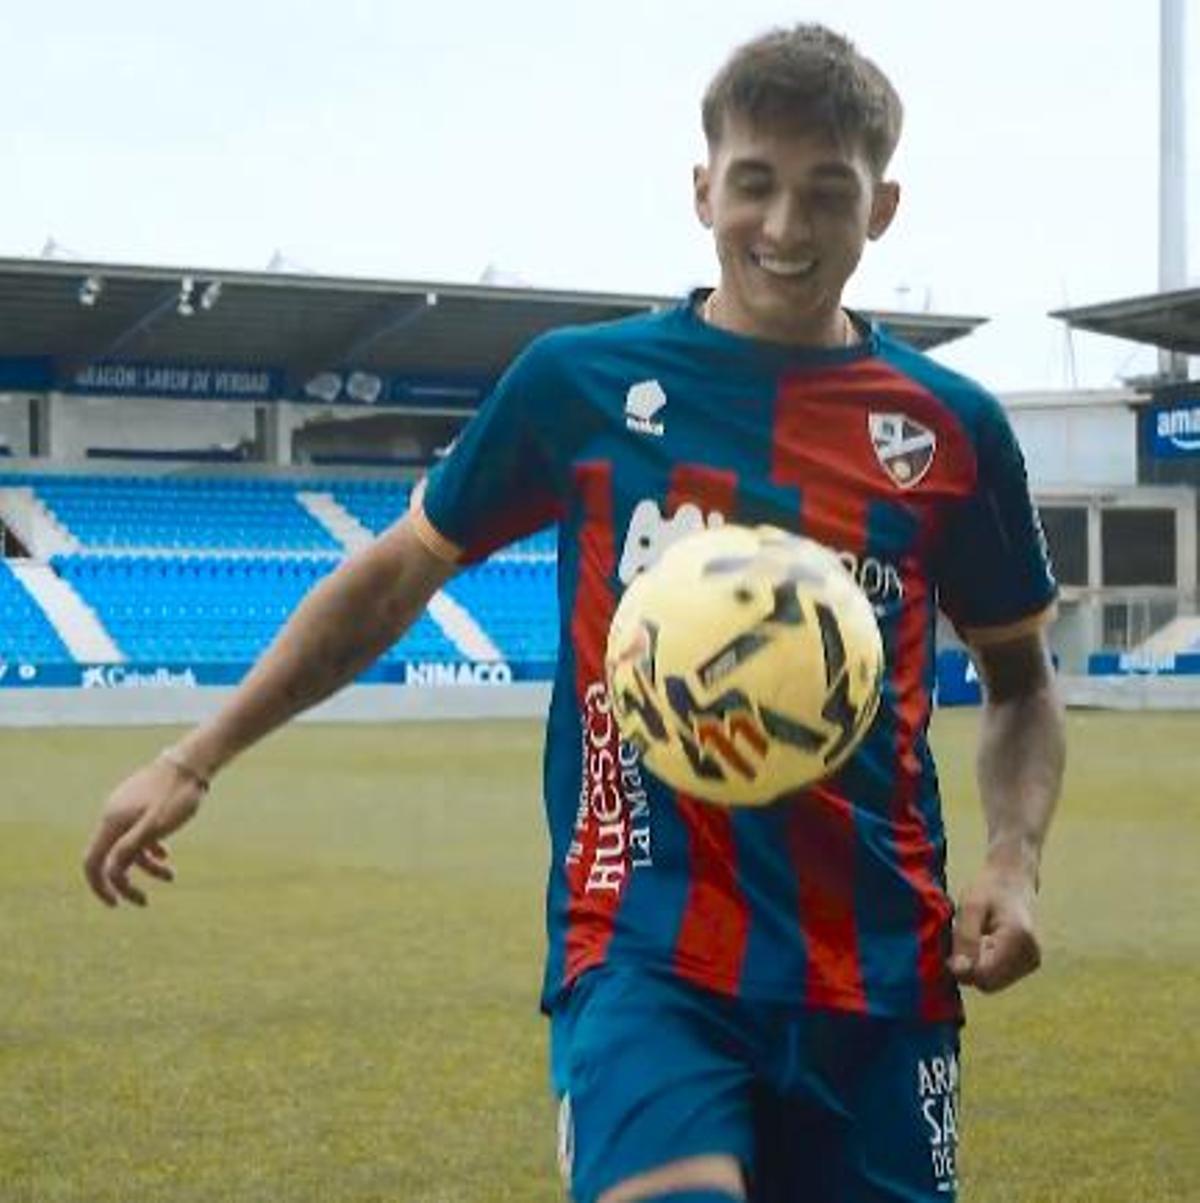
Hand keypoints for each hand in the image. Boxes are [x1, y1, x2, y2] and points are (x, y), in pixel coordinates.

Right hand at [82, 757, 204, 907]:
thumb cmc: (177, 794)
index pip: (93, 862)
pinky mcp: (140, 804)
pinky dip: (151, 848)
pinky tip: (166, 854)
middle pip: (110, 858)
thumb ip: (131, 848)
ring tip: (172, 875)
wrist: (193, 761)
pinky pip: (138, 834)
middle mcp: (113, 815)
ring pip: (129, 847)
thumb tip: (111, 871)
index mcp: (112, 822)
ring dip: (147, 866)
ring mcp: (126, 808)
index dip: (100, 887)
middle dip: (125, 882)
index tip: (116, 904)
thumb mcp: (156, 825)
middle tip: (144, 901)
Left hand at [948, 857, 1040, 992]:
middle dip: (970, 968)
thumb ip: (965, 938)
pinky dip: (987, 964)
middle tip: (964, 939)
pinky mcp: (1029, 965)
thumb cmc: (989, 890)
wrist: (1013, 880)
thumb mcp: (970, 906)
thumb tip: (960, 972)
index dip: (962, 969)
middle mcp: (1031, 956)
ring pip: (992, 983)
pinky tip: (986, 943)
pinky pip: (999, 977)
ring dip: (977, 966)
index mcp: (1018, 939)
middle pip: (988, 983)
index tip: (950, 950)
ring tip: (977, 938)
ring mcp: (1033, 962)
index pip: (985, 976)